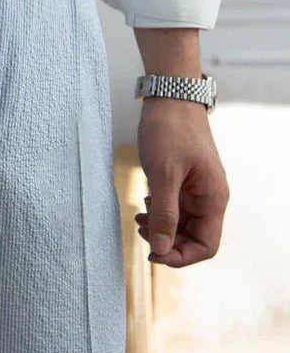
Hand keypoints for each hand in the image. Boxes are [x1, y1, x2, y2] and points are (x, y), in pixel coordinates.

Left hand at [133, 97, 228, 267]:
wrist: (170, 96)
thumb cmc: (169, 131)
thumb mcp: (163, 175)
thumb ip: (165, 214)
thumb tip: (163, 251)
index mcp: (213, 199)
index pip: (207, 246)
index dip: (181, 256)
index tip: (153, 252)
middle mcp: (209, 196)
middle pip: (193, 237)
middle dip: (167, 240)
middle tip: (140, 230)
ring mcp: (197, 187)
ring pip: (182, 222)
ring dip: (161, 226)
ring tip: (139, 217)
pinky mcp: (183, 178)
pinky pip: (175, 205)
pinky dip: (160, 210)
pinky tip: (145, 202)